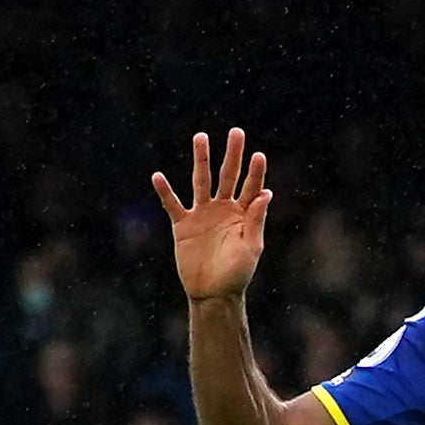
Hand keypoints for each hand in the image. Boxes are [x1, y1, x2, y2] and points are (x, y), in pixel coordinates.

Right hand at [154, 129, 272, 301]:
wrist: (213, 292)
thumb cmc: (237, 273)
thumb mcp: (251, 247)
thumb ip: (255, 220)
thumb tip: (266, 193)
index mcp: (243, 214)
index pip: (251, 187)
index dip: (255, 172)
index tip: (258, 154)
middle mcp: (223, 209)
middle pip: (227, 176)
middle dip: (232, 155)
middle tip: (236, 132)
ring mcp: (202, 214)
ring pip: (200, 181)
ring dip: (201, 160)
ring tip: (201, 137)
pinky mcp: (183, 225)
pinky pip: (172, 205)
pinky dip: (165, 191)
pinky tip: (158, 176)